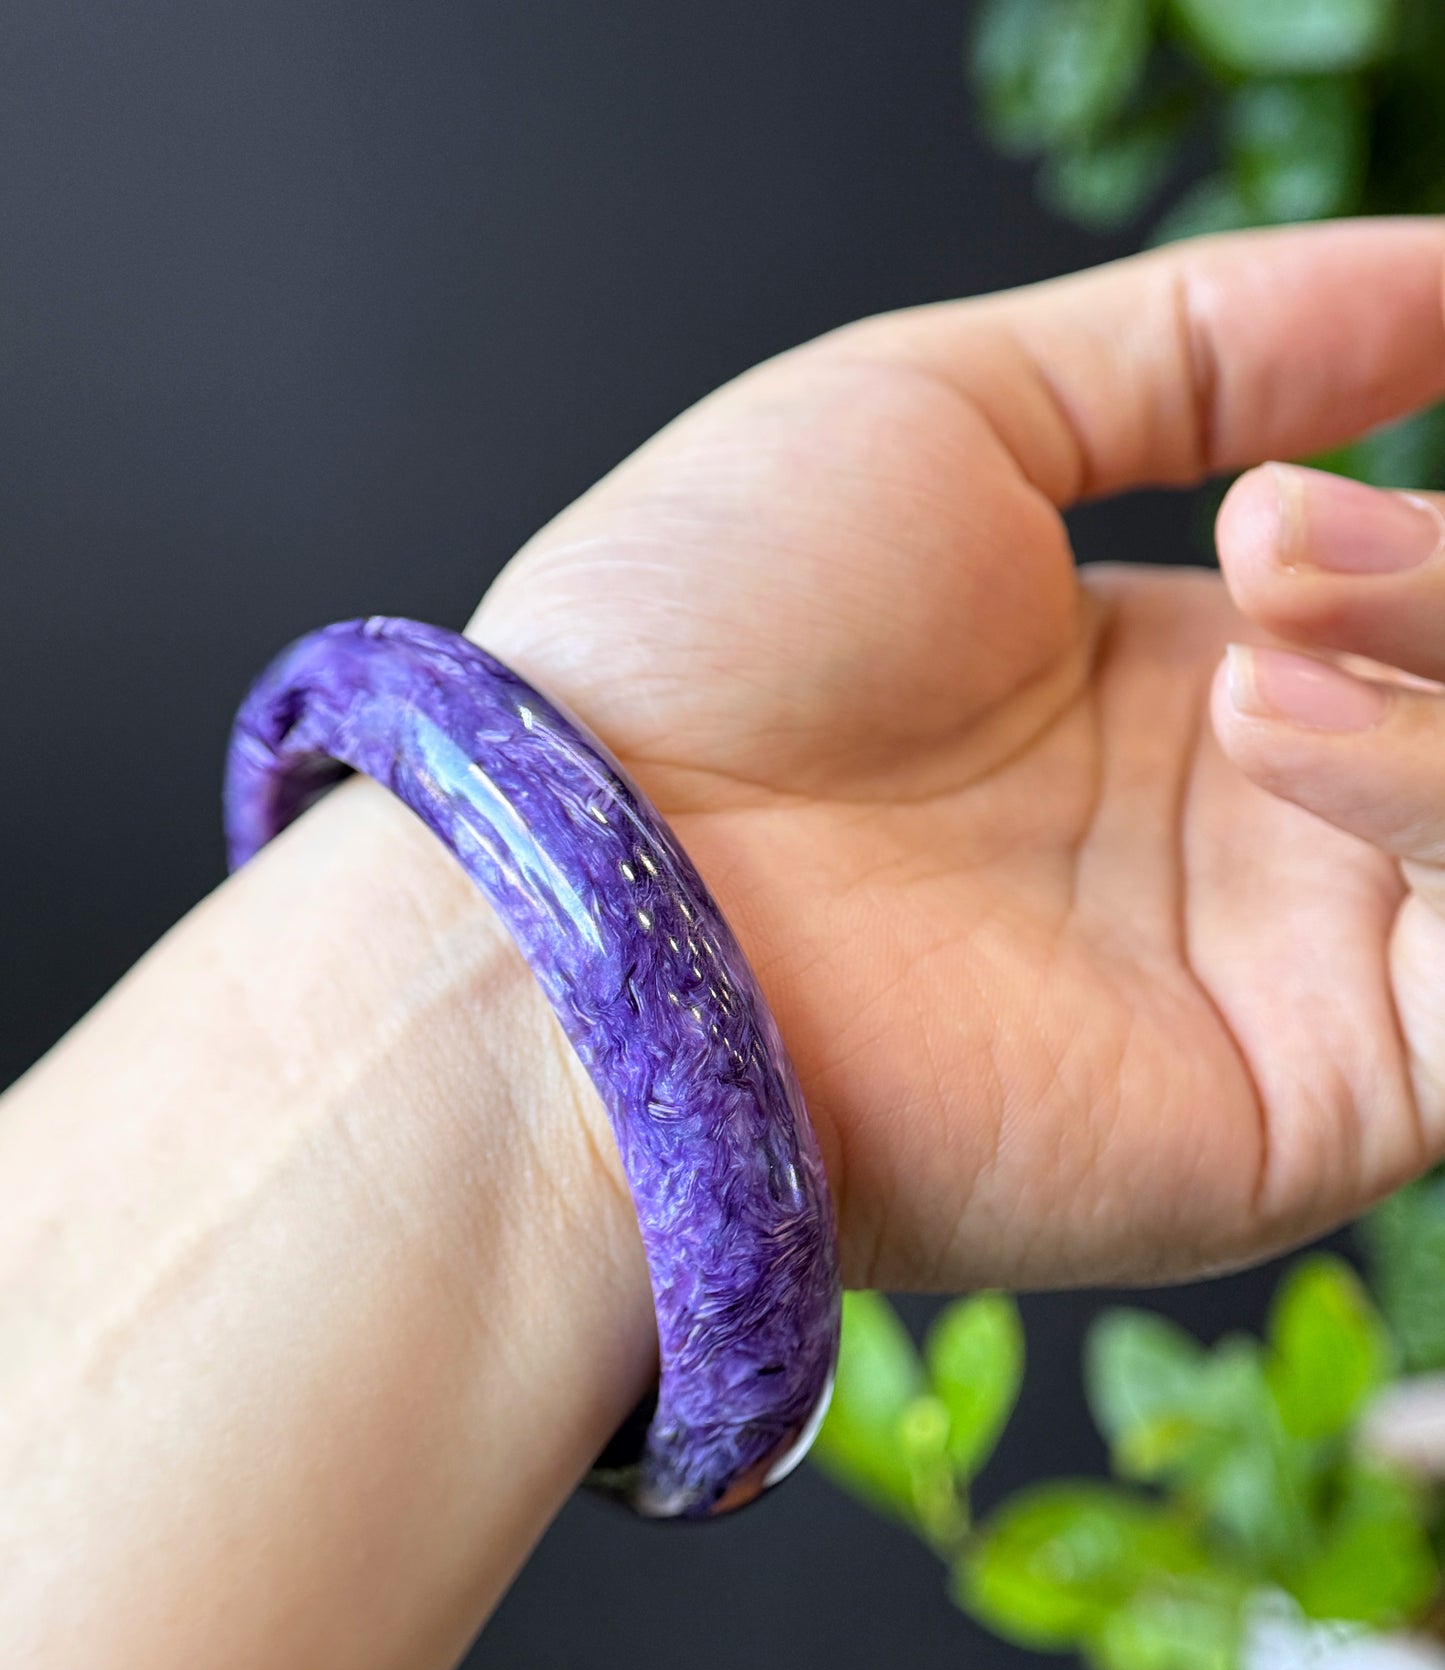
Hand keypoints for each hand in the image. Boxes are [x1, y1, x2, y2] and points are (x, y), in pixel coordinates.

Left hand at [473, 219, 1444, 1294]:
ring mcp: (1295, 980)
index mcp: (1193, 689)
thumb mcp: (951, 411)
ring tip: (1269, 604)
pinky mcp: (1307, 1109)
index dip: (1432, 529)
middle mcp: (1260, 840)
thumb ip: (1213, 344)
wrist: (593, 895)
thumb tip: (1439, 271)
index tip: (1380, 412)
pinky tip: (1283, 722)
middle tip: (1281, 535)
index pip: (1430, 602)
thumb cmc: (698, 658)